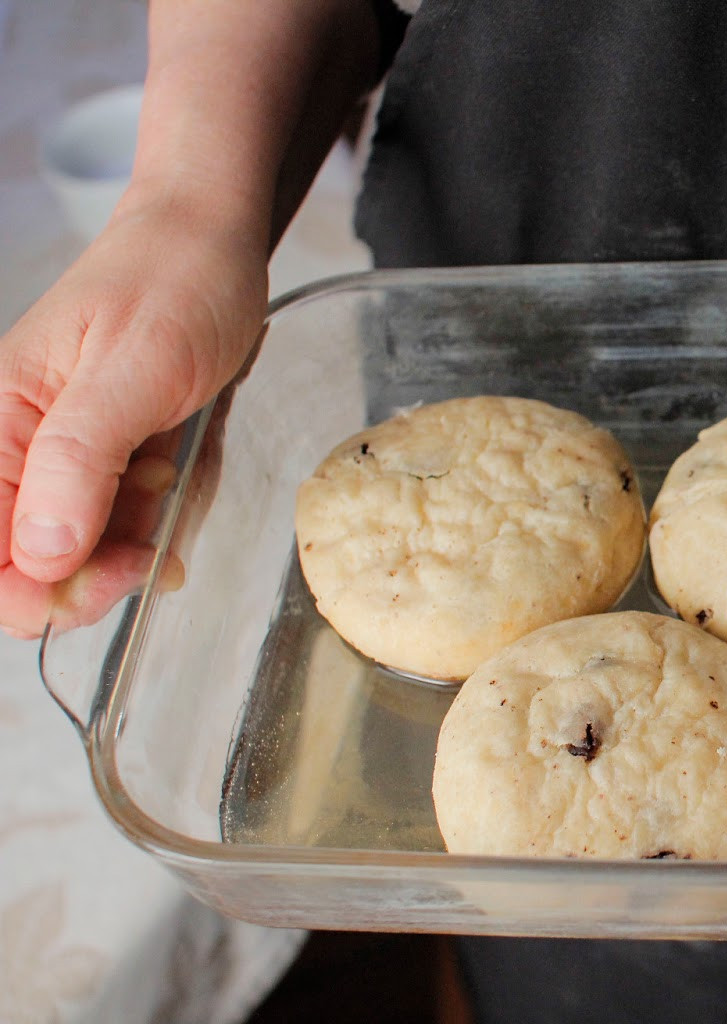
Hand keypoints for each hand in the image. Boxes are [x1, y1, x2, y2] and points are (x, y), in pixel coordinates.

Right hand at [0, 195, 266, 637]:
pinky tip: (177, 489)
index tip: (107, 575)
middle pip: (26, 563)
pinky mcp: (107, 458)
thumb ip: (81, 460)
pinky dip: (154, 522)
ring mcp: (64, 456)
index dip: (34, 587)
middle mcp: (17, 445)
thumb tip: (43, 553)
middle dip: (90, 576)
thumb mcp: (133, 368)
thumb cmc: (173, 281)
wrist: (214, 240)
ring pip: (79, 552)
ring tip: (170, 484)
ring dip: (131, 544)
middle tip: (150, 553)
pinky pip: (120, 521)